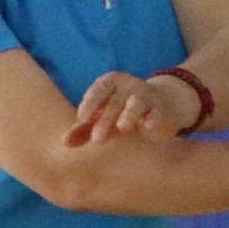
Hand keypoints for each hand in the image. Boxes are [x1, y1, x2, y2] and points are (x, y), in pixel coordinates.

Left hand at [64, 72, 183, 147]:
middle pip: (115, 102)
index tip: (82, 119)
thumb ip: (84, 129)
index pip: (100, 88)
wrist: (164, 105)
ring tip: (123, 127)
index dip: (91, 101)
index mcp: (111, 83)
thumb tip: (64, 143)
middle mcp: (129, 87)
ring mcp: (147, 97)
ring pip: (138, 103)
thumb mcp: (103, 116)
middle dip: (106, 119)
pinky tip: (148, 126)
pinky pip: (158, 113)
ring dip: (129, 114)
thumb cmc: (123, 111)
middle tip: (97, 139)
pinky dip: (153, 118)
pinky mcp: (162, 111)